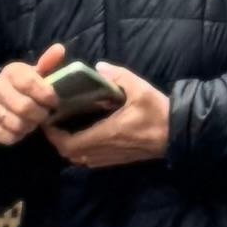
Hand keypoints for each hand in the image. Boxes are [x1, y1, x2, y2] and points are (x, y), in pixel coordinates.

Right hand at [0, 58, 63, 149]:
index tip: (54, 102)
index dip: (46, 95)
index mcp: (10, 72)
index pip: (30, 83)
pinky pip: (7, 136)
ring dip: (30, 126)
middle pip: (25, 107)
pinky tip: (19, 129)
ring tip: (32, 122)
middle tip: (44, 115)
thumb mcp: (34, 74)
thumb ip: (47, 64)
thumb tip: (59, 49)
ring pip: (17, 124)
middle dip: (40, 115)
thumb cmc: (21, 87)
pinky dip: (18, 136)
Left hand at [48, 64, 174, 168]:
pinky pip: (91, 160)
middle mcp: (104, 150)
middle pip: (70, 153)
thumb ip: (118, 76)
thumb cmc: (157, 112)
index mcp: (106, 134)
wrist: (177, 133)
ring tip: (66, 127)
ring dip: (70, 146)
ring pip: (80, 159)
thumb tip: (99, 66)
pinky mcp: (118, 159)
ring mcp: (111, 157)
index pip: (69, 143)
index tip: (48, 119)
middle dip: (58, 140)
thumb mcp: (140, 89)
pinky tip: (85, 134)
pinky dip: (82, 150)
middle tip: (55, 121)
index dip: (54, 135)